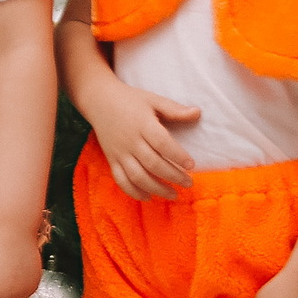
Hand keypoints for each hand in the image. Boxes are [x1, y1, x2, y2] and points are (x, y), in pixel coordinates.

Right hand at [89, 74, 198, 199]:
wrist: (99, 100)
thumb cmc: (131, 100)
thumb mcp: (153, 100)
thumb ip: (175, 109)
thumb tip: (198, 113)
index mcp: (143, 124)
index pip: (162, 143)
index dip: (177, 155)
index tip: (191, 165)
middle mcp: (130, 140)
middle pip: (152, 163)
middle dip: (173, 176)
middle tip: (188, 183)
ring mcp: (119, 152)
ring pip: (137, 176)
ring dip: (157, 189)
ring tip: (173, 194)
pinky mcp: (111, 160)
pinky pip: (121, 180)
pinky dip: (134, 192)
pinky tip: (148, 197)